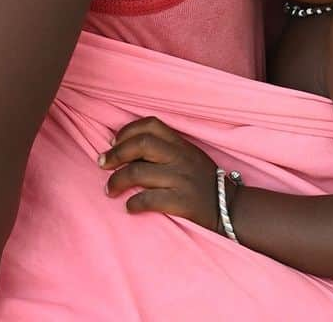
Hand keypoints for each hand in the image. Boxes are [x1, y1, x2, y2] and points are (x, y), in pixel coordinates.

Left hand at [98, 117, 219, 229]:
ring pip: (138, 173)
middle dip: (115, 153)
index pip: (150, 125)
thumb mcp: (187, 156)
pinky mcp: (182, 202)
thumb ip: (163, 149)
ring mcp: (181, 179)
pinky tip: (129, 207)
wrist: (231, 208)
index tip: (112, 142)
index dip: (126, 131)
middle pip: (140, 145)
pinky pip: (148, 199)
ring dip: (117, 181)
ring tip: (109, 190)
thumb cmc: (202, 181)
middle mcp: (180, 157)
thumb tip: (124, 148)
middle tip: (102, 164)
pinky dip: (133, 203)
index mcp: (180, 144)